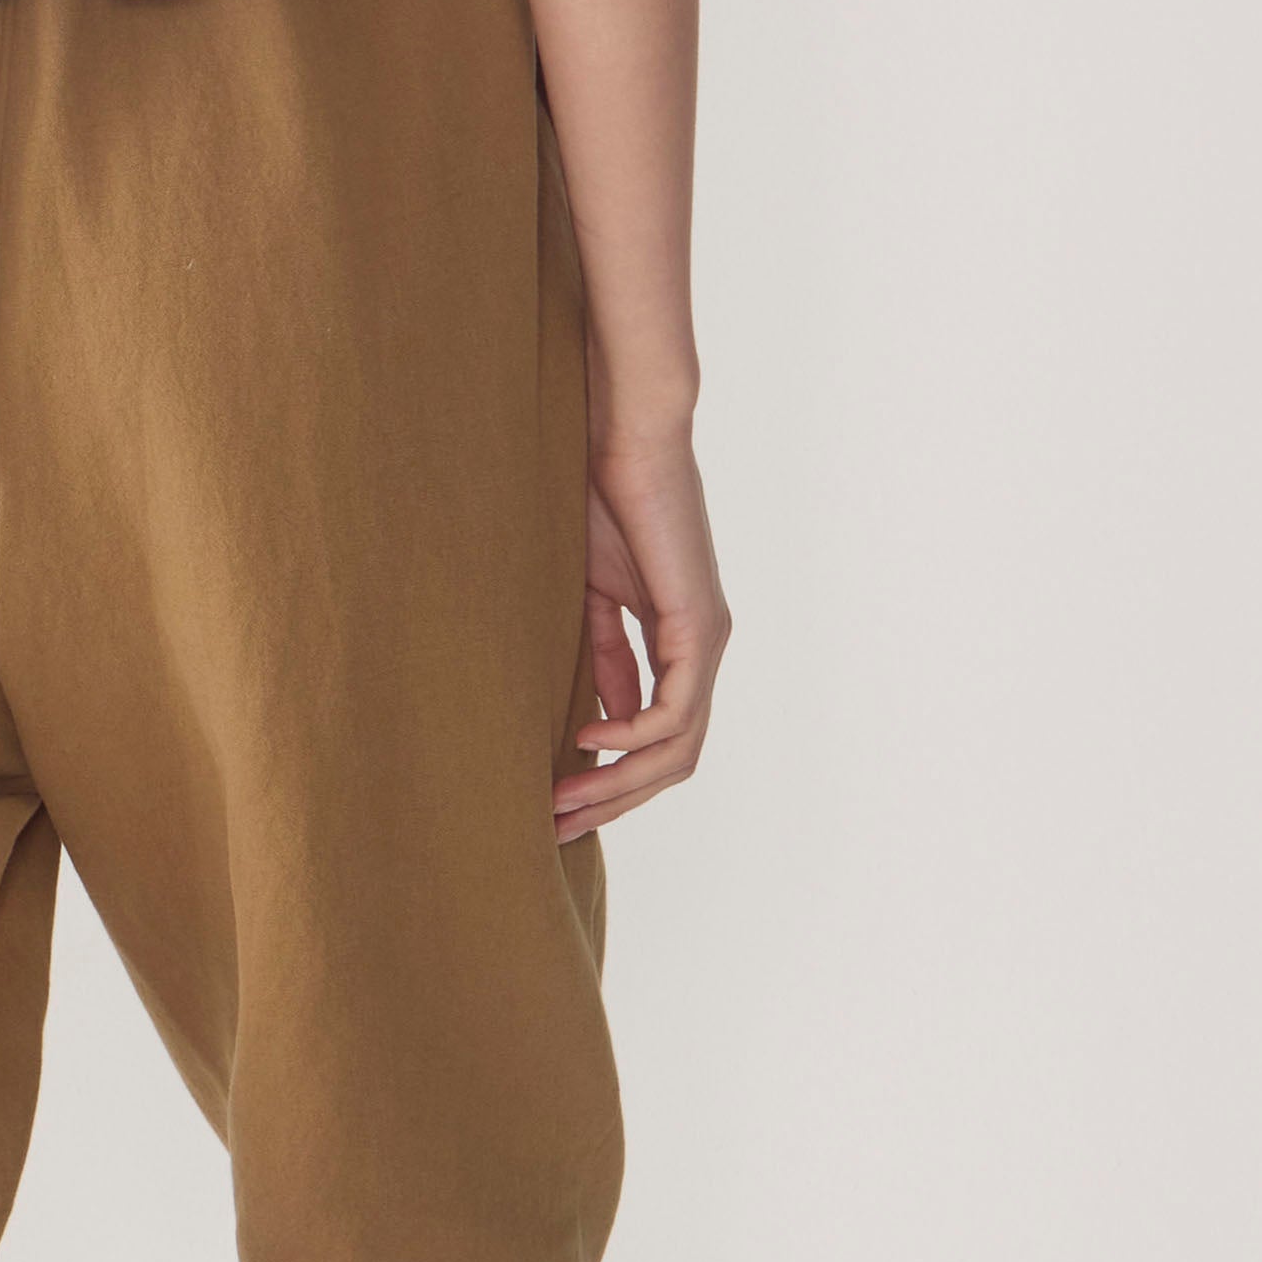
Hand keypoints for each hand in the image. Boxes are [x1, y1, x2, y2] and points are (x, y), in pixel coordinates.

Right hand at [556, 418, 729, 837]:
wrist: (623, 435)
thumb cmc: (600, 498)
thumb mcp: (593, 597)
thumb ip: (605, 658)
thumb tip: (603, 725)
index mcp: (679, 641)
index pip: (659, 738)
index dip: (611, 780)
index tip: (554, 802)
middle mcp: (703, 648)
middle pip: (673, 760)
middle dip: (614, 801)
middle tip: (555, 826)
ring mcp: (707, 639)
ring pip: (678, 749)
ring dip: (619, 784)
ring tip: (562, 801)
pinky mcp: (698, 624)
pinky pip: (673, 712)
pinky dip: (630, 739)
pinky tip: (587, 740)